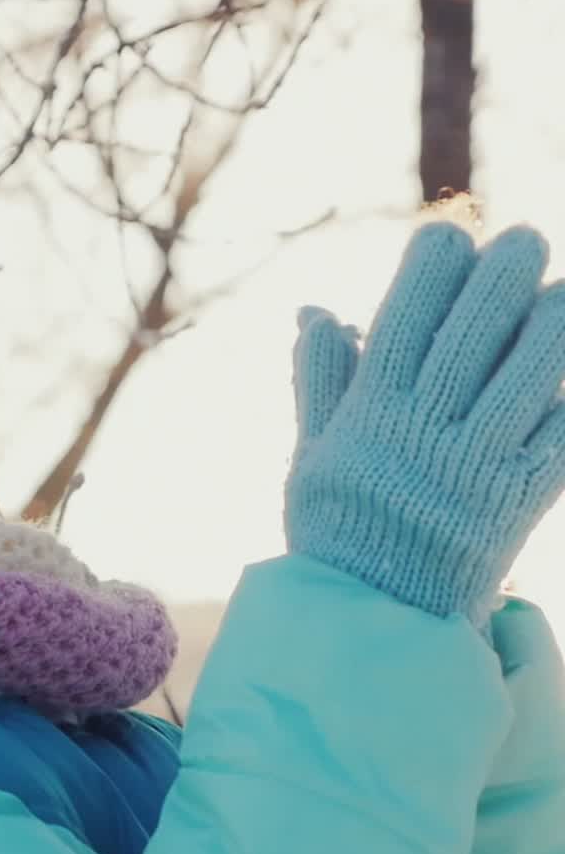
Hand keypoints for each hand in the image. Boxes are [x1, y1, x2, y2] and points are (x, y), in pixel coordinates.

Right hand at [285, 222, 564, 628]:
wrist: (376, 616)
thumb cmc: (339, 528)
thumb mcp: (314, 454)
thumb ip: (321, 382)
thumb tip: (316, 312)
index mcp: (370, 417)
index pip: (403, 323)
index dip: (429, 273)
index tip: (448, 237)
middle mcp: (425, 434)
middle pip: (473, 337)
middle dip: (503, 280)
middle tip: (525, 240)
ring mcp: (478, 466)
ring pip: (530, 376)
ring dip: (557, 325)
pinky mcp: (521, 499)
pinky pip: (560, 436)